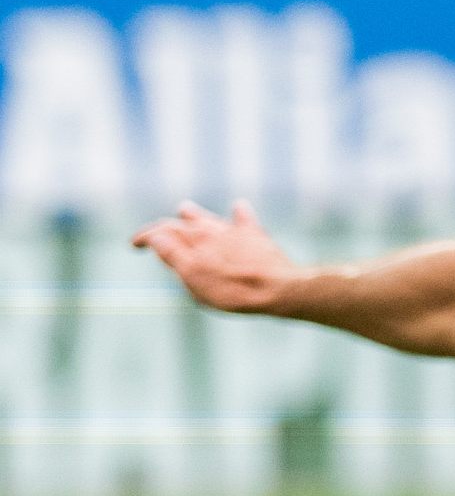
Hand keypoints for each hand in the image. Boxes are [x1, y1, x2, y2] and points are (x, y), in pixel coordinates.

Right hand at [132, 201, 307, 311]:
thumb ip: (174, 256)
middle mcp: (212, 230)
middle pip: (184, 223)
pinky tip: (238, 206)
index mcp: (193, 240)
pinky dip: (238, 212)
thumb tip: (157, 237)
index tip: (134, 244)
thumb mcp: (194, 278)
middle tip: (156, 234)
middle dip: (166, 227)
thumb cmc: (232, 289)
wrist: (277, 288)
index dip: (146, 236)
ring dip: (194, 214)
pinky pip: (245, 218)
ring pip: (209, 217)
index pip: (162, 231)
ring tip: (184, 210)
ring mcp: (235, 231)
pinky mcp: (256, 235)